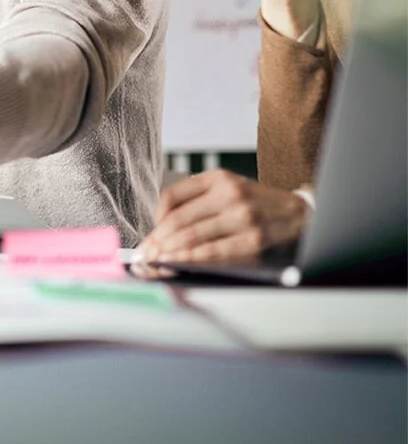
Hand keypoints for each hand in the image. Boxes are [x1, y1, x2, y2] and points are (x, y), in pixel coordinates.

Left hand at [136, 170, 308, 267]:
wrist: (299, 216)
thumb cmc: (257, 206)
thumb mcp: (228, 190)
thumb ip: (196, 203)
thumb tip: (159, 230)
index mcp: (219, 178)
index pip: (171, 197)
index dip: (154, 219)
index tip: (150, 235)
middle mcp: (230, 194)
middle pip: (178, 219)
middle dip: (156, 241)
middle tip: (145, 254)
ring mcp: (243, 217)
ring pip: (192, 236)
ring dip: (167, 253)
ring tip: (154, 261)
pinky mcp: (252, 240)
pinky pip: (212, 252)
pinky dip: (189, 260)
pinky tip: (176, 264)